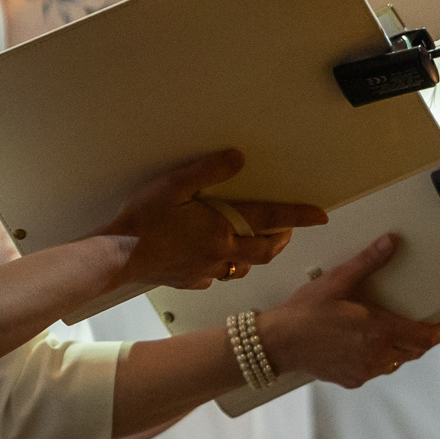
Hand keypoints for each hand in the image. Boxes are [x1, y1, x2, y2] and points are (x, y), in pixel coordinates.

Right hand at [94, 148, 328, 291]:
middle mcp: (221, 253)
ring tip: (254, 244)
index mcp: (221, 229)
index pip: (269, 219)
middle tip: (286, 230)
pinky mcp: (188, 280)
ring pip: (243, 267)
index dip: (297, 216)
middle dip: (281, 240)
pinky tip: (213, 262)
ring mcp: (205, 271)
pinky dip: (223, 269)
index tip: (321, 215)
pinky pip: (215, 277)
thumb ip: (208, 171)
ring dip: (255, 255)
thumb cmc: (144, 219)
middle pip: (264, 251)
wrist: (118, 256)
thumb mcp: (173, 185)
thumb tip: (238, 158)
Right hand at [256, 233, 439, 387]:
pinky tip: (362, 346)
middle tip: (423, 326)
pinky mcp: (351, 379)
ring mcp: (364, 370)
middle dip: (421, 339)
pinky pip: (374, 370)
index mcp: (379, 330)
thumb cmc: (305, 313)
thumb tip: (390, 243)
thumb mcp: (337, 281)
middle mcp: (377, 355)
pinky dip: (377, 359)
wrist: (278, 342)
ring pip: (394, 362)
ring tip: (389, 333)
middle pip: (413, 351)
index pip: (423, 337)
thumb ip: (368, 262)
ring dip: (398, 349)